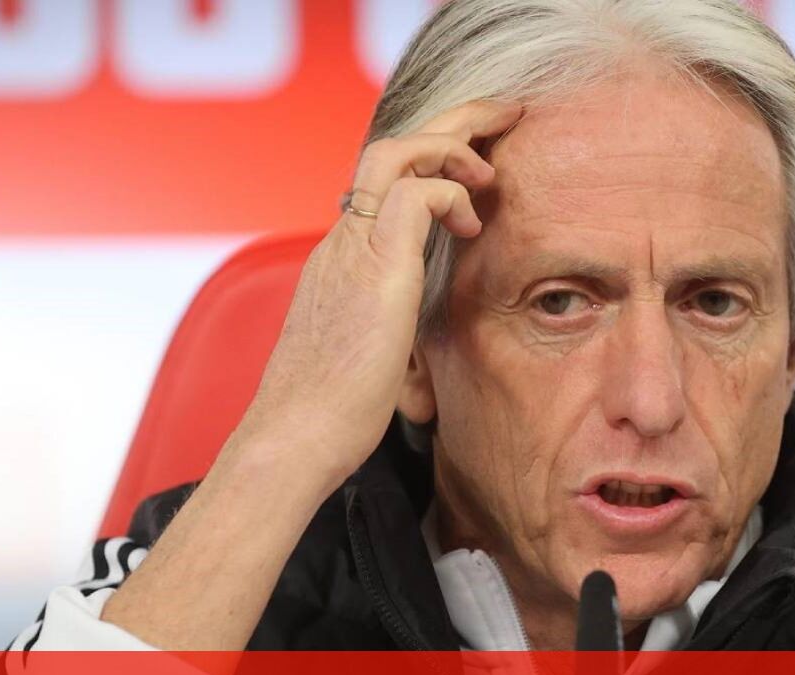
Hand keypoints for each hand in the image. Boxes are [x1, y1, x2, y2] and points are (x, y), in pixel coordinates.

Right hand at [230, 99, 523, 489]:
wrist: (293, 438)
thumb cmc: (330, 415)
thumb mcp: (368, 362)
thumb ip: (389, 342)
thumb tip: (416, 373)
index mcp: (342, 259)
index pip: (382, 181)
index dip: (430, 158)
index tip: (473, 164)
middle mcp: (342, 241)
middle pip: (391, 148)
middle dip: (453, 123)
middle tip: (501, 116)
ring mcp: (352, 248)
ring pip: (398, 152)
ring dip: (454, 144)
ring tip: (490, 165)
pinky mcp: (374, 267)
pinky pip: (414, 194)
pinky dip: (451, 192)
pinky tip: (472, 223)